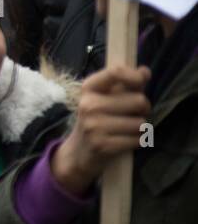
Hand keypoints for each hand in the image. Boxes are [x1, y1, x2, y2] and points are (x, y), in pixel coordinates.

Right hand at [52, 64, 150, 196]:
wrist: (78, 151)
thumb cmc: (97, 119)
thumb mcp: (106, 98)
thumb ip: (126, 84)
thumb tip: (145, 71)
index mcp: (89, 88)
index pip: (115, 72)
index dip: (134, 76)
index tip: (141, 81)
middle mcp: (89, 105)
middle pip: (138, 100)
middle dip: (143, 109)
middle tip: (133, 114)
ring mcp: (94, 126)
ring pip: (141, 123)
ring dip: (139, 128)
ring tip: (126, 129)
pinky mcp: (103, 145)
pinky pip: (137, 140)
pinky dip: (136, 141)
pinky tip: (124, 141)